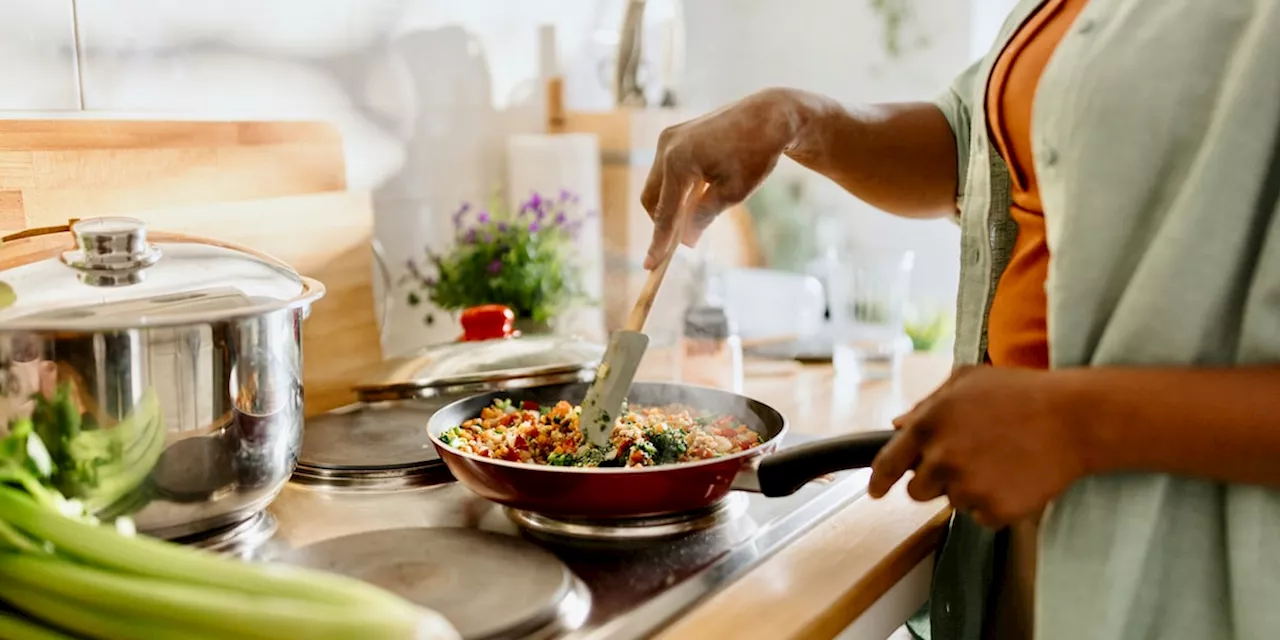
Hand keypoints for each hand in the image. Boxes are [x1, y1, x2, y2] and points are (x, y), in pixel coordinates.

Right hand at [640, 88, 818, 268]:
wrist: (769, 115)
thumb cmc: (756, 154)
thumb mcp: (733, 193)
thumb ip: (703, 217)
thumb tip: (685, 241)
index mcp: (679, 162)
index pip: (665, 212)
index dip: (658, 242)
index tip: (651, 266)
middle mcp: (667, 147)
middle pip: (651, 198)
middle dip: (662, 221)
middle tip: (678, 243)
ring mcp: (668, 138)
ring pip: (657, 184)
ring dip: (670, 203)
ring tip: (695, 216)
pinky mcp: (675, 135)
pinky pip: (666, 170)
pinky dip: (676, 187)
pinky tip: (698, 194)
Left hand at [868, 365, 1089, 527]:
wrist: (1074, 419)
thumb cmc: (1022, 392)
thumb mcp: (968, 380)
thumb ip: (927, 404)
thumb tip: (897, 425)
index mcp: (929, 424)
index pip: (888, 463)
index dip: (879, 480)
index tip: (876, 491)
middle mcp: (942, 458)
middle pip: (917, 490)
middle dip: (935, 480)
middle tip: (966, 461)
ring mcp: (968, 487)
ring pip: (952, 502)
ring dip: (968, 489)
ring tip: (1000, 461)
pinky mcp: (994, 510)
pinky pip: (981, 517)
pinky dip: (995, 504)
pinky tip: (1015, 477)